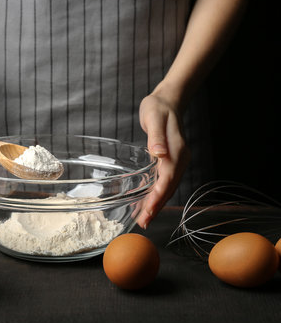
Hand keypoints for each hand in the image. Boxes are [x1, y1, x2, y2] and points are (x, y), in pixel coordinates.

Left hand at [137, 93, 189, 228]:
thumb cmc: (158, 108)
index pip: (167, 179)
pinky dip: (156, 193)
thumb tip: (159, 154)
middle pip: (168, 187)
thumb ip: (156, 137)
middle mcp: (180, 159)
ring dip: (156, 203)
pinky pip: (164, 181)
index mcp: (177, 151)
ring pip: (167, 187)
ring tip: (144, 218)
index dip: (158, 196)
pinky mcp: (171, 161)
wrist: (168, 101)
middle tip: (143, 222)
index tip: (148, 210)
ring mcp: (177, 161)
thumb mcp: (154, 118)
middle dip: (156, 206)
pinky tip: (146, 202)